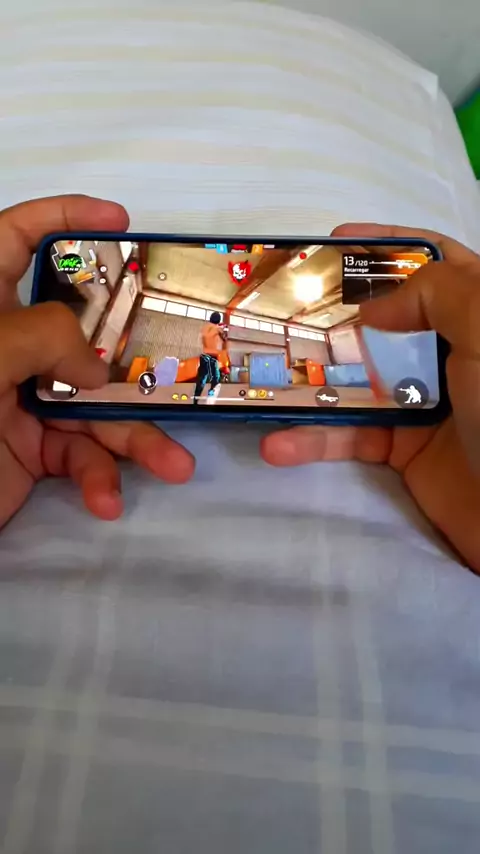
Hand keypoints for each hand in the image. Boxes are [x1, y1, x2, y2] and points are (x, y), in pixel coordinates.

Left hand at [0, 195, 194, 528]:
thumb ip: (45, 338)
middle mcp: (9, 345)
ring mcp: (23, 400)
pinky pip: (80, 456)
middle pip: (83, 331)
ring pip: (95, 406)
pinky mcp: (33, 451)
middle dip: (133, 356)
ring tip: (174, 464)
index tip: (121, 220)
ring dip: (136, 439)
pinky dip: (98, 479)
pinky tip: (105, 499)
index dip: (65, 216)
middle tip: (178, 366)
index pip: (16, 239)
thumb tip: (94, 369)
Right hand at [261, 224, 479, 572]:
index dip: (386, 246)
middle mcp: (452, 352)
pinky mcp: (404, 451)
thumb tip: (373, 307)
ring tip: (263, 375)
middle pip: (386, 317)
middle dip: (333, 310)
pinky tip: (279, 444)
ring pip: (357, 377)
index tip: (333, 243)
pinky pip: (351, 437)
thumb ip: (437, 294)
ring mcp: (425, 401)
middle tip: (281, 307)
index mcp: (479, 314)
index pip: (435, 261)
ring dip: (310, 379)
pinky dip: (314, 441)